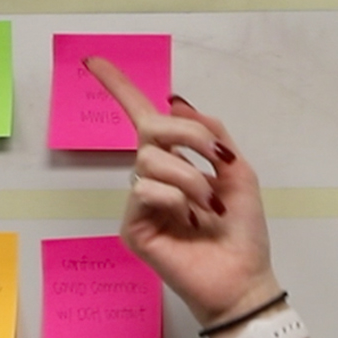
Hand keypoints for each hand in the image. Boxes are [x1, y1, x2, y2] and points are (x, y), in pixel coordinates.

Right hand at [84, 56, 281, 325]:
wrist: (243, 278)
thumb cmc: (242, 230)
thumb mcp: (238, 172)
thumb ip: (211, 133)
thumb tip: (176, 102)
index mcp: (176, 161)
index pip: (142, 118)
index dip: (119, 88)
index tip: (94, 60)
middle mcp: (152, 177)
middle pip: (149, 128)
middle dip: (188, 134)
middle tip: (217, 158)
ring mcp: (140, 202)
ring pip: (150, 161)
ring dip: (190, 178)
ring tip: (209, 208)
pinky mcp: (132, 227)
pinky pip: (146, 191)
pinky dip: (175, 200)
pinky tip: (189, 222)